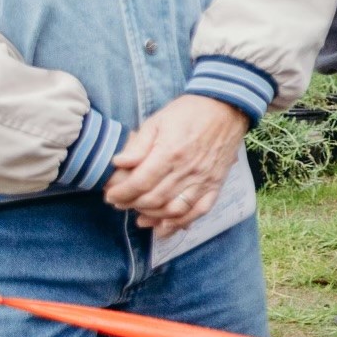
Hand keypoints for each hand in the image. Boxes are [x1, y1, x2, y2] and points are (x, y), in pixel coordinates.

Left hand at [102, 94, 249, 228]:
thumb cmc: (188, 112)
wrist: (226, 109)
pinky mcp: (215, 184)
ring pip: (175, 209)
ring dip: (154, 217)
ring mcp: (203, 180)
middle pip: (154, 199)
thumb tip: (118, 163)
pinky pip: (199, 210)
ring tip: (139, 217)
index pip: (140, 183)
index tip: (110, 195)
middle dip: (132, 205)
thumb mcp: (157, 121)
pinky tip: (166, 227)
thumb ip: (138, 145)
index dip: (121, 193)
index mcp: (170, 153)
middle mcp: (187, 170)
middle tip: (119, 204)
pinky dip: (182, 222)